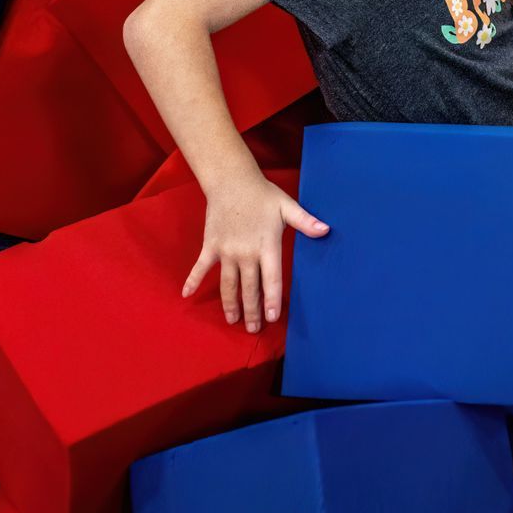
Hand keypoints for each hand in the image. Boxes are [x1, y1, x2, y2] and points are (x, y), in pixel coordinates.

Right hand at [186, 172, 329, 332]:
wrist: (232, 182)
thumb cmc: (263, 195)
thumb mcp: (288, 207)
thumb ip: (306, 222)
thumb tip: (326, 230)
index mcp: (267, 245)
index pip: (272, 278)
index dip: (272, 299)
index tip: (273, 317)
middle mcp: (245, 253)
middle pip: (249, 287)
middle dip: (252, 310)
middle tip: (253, 329)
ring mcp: (226, 251)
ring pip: (228, 284)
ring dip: (230, 304)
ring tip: (233, 321)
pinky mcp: (211, 246)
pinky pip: (200, 267)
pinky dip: (192, 280)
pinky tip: (186, 295)